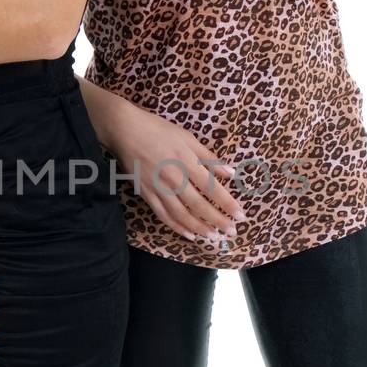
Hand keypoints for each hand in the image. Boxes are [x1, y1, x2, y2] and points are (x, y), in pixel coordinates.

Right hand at [107, 97, 246, 244]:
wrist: (125, 130)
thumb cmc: (158, 130)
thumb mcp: (187, 138)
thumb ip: (208, 157)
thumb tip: (230, 172)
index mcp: (186, 161)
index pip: (211, 188)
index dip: (227, 204)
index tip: (241, 216)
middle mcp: (174, 178)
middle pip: (199, 205)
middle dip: (217, 221)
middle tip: (232, 232)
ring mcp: (158, 188)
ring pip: (181, 215)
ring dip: (199, 228)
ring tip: (213, 237)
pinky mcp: (146, 194)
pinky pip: (163, 215)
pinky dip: (177, 227)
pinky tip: (189, 234)